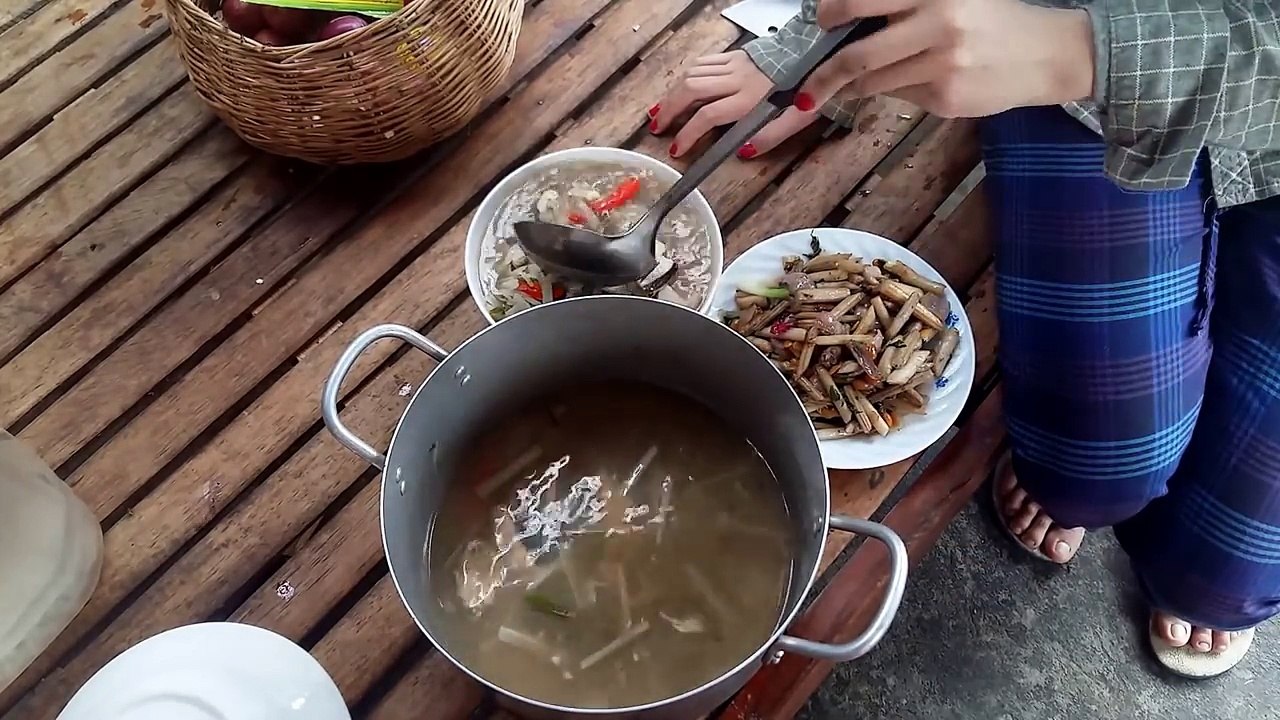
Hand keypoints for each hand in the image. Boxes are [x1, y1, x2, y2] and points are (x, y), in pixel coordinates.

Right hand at [650, 50, 816, 158]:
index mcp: (750, 99)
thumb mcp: (797, 120)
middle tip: (657, 127)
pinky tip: (680, 87)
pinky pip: (703, 63)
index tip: (676, 148)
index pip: (708, 116)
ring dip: (673, 92)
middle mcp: (737, 79)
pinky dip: (686, 76)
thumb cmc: (808, 90)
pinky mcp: (736, 56)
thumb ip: (769, 137)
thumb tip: (741, 152)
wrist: (818, 53)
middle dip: (670, 110)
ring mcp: (735, 65)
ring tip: (660, 110)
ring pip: (692, 74)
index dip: (688, 133)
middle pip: (691, 90)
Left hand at [796, 0, 1093, 117]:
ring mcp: (942, 65)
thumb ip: (904, 6)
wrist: (1046, 54)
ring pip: (875, 82)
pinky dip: (896, 91)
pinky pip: (901, 97)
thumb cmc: (991, 20)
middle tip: (807, 89)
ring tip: (868, 78)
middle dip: (823, 77)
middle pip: (858, 55)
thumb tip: (844, 21)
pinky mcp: (946, 98)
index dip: (832, 12)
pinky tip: (921, 80)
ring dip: (859, 85)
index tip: (822, 22)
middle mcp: (938, 23)